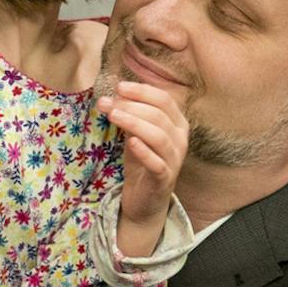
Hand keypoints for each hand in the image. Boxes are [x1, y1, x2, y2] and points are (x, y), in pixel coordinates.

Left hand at [100, 79, 188, 257]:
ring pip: (159, 136)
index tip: (118, 86)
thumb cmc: (141, 162)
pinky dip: (144, 151)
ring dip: (135, 123)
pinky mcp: (164, 178)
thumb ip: (130, 115)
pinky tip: (130, 142)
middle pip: (160, 115)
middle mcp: (180, 140)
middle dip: (132, 105)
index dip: (142, 91)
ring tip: (113, 115)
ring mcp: (174, 160)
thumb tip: (114, 92)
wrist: (144, 200)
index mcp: (176, 124)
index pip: (164, 100)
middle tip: (107, 102)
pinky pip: (157, 163)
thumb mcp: (135, 134)